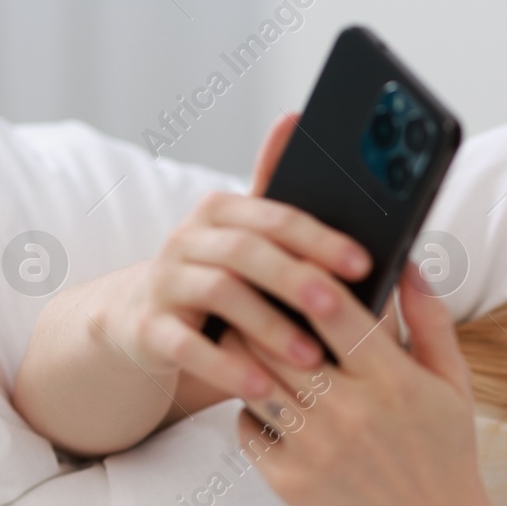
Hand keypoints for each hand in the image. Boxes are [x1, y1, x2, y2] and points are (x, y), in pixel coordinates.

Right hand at [96, 113, 371, 400]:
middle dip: (296, 278)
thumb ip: (279, 193)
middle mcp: (189, 238)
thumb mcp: (251, 239)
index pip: (276, 216)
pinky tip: (260, 388)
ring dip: (269, 326)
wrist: (141, 322)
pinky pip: (185, 346)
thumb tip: (296, 117)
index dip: (320, 238)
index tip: (365, 262)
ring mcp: (165, 281)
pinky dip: (225, 366)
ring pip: (219, 295)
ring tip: (311, 358)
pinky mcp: (147, 328)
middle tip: (337, 306)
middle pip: (247, 250)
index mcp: (224, 211)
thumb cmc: (222, 280)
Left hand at [230, 262, 506, 505]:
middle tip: (250, 293)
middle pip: (275, 338)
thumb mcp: (453, 384)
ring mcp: (314, 449)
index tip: (292, 259)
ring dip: (243, 354)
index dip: (306, 275)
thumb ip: (430, 319)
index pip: (334, 308)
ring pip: (251, 379)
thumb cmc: (447, 456)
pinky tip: (264, 400)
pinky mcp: (290, 482)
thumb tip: (407, 261)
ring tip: (248, 340)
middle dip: (258, 310)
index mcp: (393, 380)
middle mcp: (349, 412)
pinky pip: (245, 427)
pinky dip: (247, 408)